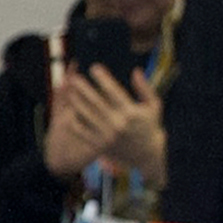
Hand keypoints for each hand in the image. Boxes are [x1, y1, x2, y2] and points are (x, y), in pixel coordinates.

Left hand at [40, 66, 164, 183]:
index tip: (93, 67)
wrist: (146, 154)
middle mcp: (118, 124)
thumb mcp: (154, 106)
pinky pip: (83, 132)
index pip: (113, 91)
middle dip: (84, 88)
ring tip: (68, 90)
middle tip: (74, 77)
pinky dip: (75, 121)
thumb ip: (145, 88)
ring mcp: (107, 135)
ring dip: (76, 102)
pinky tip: (68, 111)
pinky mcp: (100, 145)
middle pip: (96, 102)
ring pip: (87, 116)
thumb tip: (136, 70)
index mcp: (131, 112)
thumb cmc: (150, 125)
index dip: (102, 78)